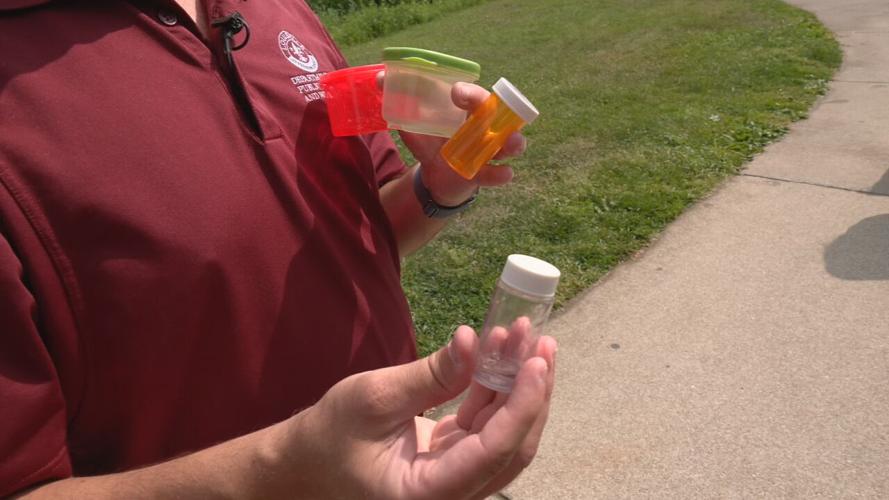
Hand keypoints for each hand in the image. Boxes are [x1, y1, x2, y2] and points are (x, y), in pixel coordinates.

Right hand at [282, 326, 556, 498]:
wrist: (307, 463)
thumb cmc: (329, 437)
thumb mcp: (375, 398)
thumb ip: (431, 376)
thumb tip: (475, 341)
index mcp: (430, 494)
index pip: (495, 451)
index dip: (522, 405)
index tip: (537, 363)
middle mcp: (452, 495)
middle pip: (512, 447)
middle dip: (532, 394)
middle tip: (543, 344)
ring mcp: (455, 478)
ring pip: (505, 436)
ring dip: (519, 388)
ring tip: (529, 340)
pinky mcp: (452, 459)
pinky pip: (485, 426)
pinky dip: (495, 391)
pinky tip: (500, 353)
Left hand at [399, 82, 527, 206]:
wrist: (436, 177)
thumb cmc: (432, 143)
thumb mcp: (416, 127)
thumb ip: (401, 107)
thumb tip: (379, 80)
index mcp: (468, 112)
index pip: (475, 96)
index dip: (469, 93)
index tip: (455, 93)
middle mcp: (485, 128)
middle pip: (501, 116)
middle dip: (501, 112)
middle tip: (490, 111)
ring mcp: (489, 151)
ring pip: (510, 144)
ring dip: (513, 143)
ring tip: (511, 144)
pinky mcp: (486, 173)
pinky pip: (499, 174)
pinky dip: (502, 174)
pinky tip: (504, 173)